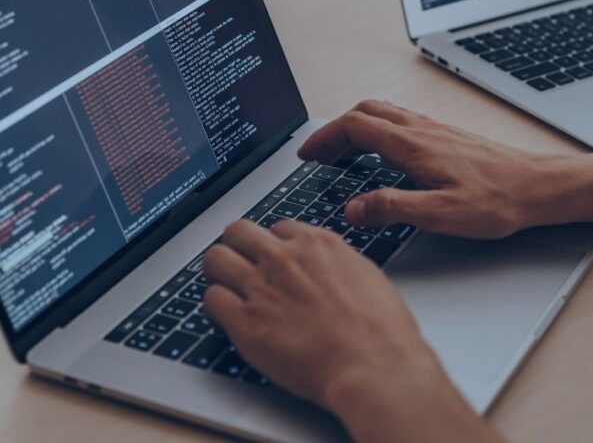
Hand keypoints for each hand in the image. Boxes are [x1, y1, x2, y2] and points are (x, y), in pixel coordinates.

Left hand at [202, 220, 499, 441]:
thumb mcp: (365, 275)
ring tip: (228, 289)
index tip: (274, 260)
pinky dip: (216, 308)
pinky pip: (210, 300)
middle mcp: (284, 258)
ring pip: (215, 259)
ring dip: (220, 273)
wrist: (374, 366)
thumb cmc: (381, 330)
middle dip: (238, 247)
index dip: (275, 246)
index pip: (277, 227)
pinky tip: (228, 318)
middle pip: (237, 232)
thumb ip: (335, 263)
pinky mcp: (245, 322)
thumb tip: (323, 266)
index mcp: (316, 243)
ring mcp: (261, 287)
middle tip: (241, 266)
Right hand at [298, 100, 592, 238]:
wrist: (538, 186)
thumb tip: (354, 208)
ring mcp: (435, 130)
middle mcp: (422, 130)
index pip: (355, 126)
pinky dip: (377, 131)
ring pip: (383, 114)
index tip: (308, 154)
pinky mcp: (446, 137)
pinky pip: (400, 122)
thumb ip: (393, 208)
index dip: (325, 137)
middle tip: (319, 154)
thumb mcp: (441, 214)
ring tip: (341, 153)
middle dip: (335, 130)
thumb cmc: (498, 200)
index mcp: (414, 145)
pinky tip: (382, 155)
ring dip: (355, 127)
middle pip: (365, 112)